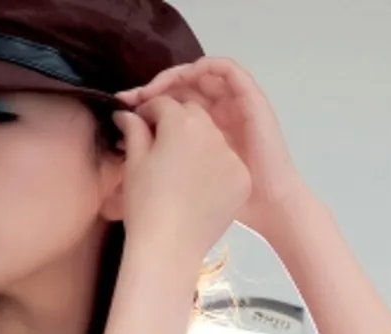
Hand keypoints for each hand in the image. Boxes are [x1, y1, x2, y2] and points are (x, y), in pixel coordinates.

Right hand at [112, 97, 250, 264]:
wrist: (169, 247)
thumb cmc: (146, 205)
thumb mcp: (134, 163)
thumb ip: (134, 130)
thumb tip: (127, 113)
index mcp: (181, 123)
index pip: (164, 104)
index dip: (149, 113)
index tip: (140, 126)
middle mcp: (211, 133)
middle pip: (193, 115)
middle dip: (177, 124)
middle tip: (161, 147)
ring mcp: (230, 157)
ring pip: (213, 138)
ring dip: (198, 144)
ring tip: (181, 170)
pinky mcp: (241, 179)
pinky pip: (227, 163)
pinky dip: (214, 168)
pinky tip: (198, 187)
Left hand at [116, 57, 307, 238]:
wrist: (266, 207)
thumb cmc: (222, 202)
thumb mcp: (184, 177)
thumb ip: (156, 152)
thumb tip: (126, 129)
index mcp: (200, 134)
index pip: (171, 106)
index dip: (147, 103)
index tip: (124, 109)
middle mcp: (217, 115)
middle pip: (184, 88)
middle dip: (157, 87)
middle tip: (133, 96)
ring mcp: (235, 105)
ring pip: (203, 76)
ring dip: (177, 76)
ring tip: (154, 88)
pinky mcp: (251, 99)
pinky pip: (229, 70)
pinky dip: (206, 68)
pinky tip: (184, 79)